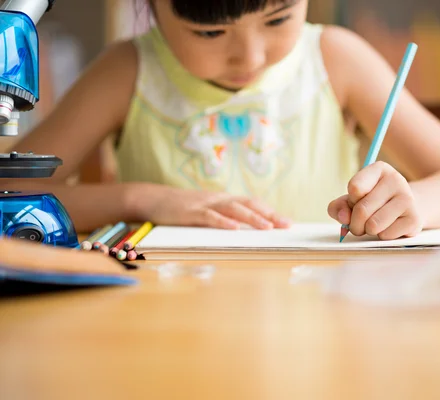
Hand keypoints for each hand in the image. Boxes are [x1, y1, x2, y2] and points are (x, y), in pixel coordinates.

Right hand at [137, 185, 290, 229]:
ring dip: (252, 218)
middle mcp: (219, 199)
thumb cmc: (182, 209)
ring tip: (267, 227)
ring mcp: (205, 204)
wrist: (152, 199)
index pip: (252, 204)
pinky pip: (209, 217)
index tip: (288, 222)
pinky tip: (234, 228)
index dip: (270, 212)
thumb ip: (224, 218)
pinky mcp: (190, 212)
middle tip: (286, 225)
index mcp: (224, 200)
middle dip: (269, 215)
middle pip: (248, 204)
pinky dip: (222, 222)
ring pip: (233, 209)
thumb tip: (245, 230)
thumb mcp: (207, 211)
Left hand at [328, 161, 422, 239]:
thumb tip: (344, 218)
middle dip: (355, 223)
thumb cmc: (374, 202)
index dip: (350, 201)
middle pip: (362, 210)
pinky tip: (389, 226)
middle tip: (360, 222)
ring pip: (373, 225)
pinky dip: (382, 236)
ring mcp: (408, 199)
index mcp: (379, 169)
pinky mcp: (414, 219)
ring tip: (375, 223)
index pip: (355, 188)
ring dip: (368, 230)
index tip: (356, 200)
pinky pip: (385, 236)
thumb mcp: (353, 199)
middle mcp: (396, 180)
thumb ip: (339, 206)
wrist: (407, 208)